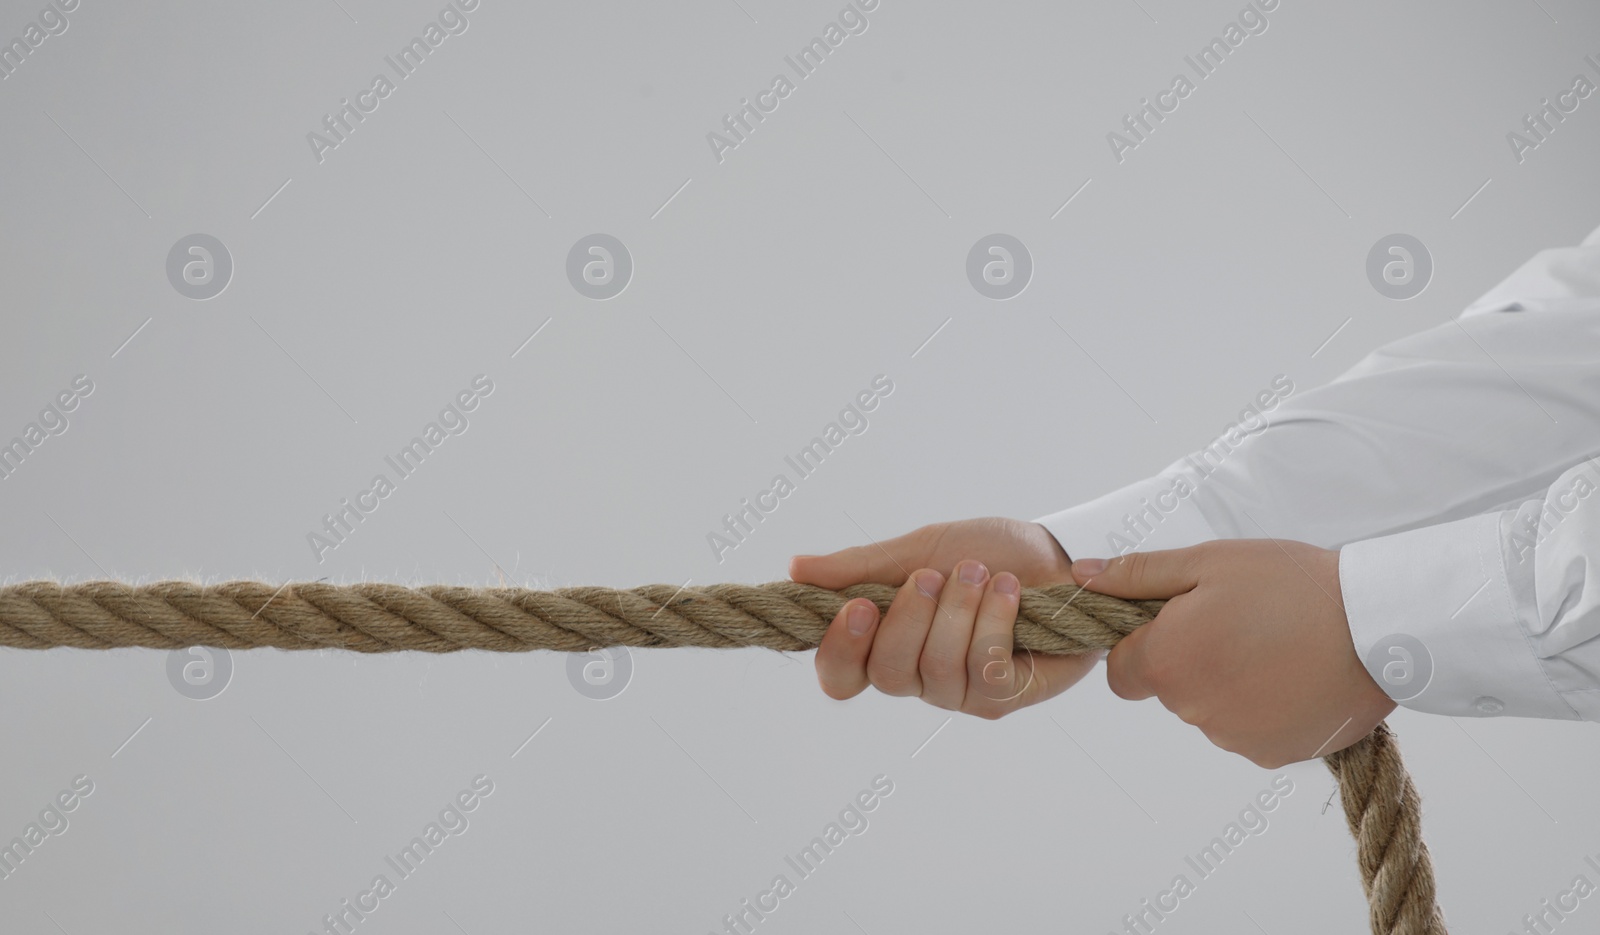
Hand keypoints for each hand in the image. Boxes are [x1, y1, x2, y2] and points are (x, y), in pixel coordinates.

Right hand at [791, 518, 1101, 717]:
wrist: (1057, 552)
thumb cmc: (987, 552)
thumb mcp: (919, 549)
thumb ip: (860, 567)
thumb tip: (795, 569)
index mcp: (886, 643)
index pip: (840, 675)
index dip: (840, 651)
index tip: (858, 605)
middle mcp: (918, 676)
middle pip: (887, 675)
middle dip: (911, 618)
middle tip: (933, 575)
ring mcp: (962, 692)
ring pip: (937, 671)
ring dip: (959, 611)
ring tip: (980, 573)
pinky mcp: (1006, 695)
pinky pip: (984, 671)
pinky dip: (994, 622)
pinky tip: (1008, 592)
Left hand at [1071, 540, 1396, 767]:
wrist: (1379, 626)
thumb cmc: (1289, 584)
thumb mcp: (1207, 563)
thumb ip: (1136, 575)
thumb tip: (1080, 578)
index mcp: (1165, 664)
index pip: (1121, 670)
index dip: (1144, 643)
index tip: (1181, 620)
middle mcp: (1191, 711)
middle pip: (1167, 688)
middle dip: (1189, 658)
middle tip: (1238, 622)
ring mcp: (1233, 738)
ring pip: (1209, 709)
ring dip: (1227, 682)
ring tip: (1274, 645)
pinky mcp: (1273, 754)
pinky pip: (1249, 731)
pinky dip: (1262, 707)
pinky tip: (1294, 674)